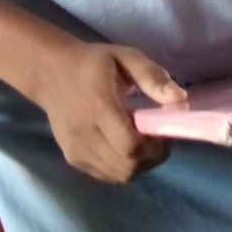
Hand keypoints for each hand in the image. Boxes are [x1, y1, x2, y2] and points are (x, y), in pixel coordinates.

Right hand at [34, 42, 186, 183]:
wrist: (51, 73)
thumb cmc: (93, 63)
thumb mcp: (125, 57)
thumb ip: (152, 77)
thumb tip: (181, 100)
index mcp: (98, 106)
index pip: (131, 145)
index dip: (155, 145)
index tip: (164, 129)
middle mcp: (84, 134)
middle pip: (128, 166)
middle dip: (151, 156)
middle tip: (156, 135)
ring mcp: (76, 151)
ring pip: (120, 175)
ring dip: (139, 163)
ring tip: (140, 138)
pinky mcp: (74, 160)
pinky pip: (108, 174)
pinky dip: (123, 166)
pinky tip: (124, 145)